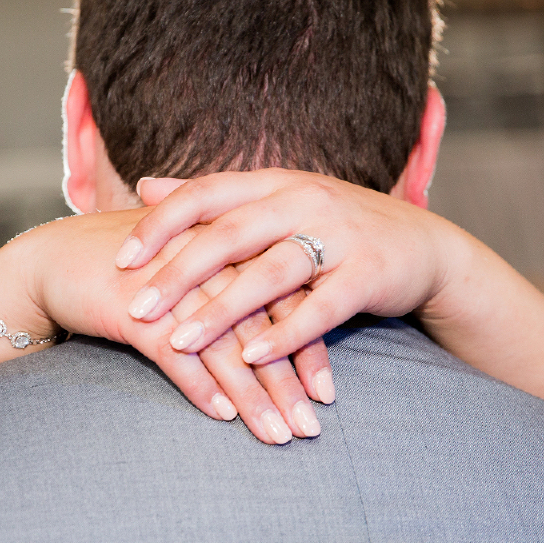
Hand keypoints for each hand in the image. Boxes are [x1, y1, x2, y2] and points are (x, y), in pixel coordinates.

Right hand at [9, 211, 330, 442]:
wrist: (51, 262)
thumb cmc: (126, 269)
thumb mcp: (185, 268)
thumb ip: (230, 288)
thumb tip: (275, 332)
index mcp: (225, 247)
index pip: (283, 299)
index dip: (307, 348)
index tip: (328, 394)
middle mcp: (205, 261)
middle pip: (261, 327)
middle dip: (289, 383)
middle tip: (312, 428)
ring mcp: (170, 284)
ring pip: (224, 346)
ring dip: (253, 397)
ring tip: (278, 435)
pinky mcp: (134, 308)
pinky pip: (175, 354)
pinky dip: (200, 386)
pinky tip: (222, 417)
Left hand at [115, 171, 458, 365]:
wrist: (425, 247)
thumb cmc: (336, 230)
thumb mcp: (276, 202)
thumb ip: (214, 199)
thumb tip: (146, 185)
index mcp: (273, 183)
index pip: (203, 195)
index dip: (158, 225)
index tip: (119, 260)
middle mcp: (302, 201)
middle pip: (228, 235)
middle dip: (177, 275)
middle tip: (135, 309)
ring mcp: (338, 236)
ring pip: (269, 273)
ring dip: (221, 311)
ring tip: (179, 342)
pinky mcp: (369, 274)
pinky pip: (321, 308)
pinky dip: (284, 335)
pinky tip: (250, 359)